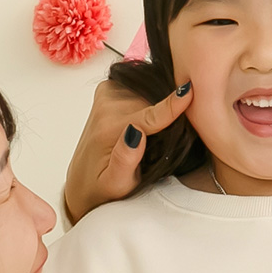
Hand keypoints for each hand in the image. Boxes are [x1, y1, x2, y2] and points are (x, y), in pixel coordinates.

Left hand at [63, 79, 193, 224]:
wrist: (82, 181)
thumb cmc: (102, 186)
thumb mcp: (116, 184)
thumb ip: (125, 160)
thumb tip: (135, 133)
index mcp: (110, 129)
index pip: (150, 115)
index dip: (173, 105)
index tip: (189, 91)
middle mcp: (106, 106)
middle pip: (154, 101)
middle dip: (166, 115)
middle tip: (162, 141)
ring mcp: (106, 94)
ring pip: (149, 92)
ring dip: (156, 106)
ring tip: (151, 133)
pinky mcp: (109, 89)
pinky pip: (141, 86)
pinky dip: (149, 97)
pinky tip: (146, 115)